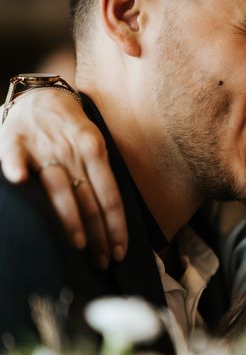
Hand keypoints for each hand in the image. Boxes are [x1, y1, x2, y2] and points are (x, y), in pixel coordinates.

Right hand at [0, 89, 127, 268]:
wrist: (42, 93)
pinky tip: (19, 181)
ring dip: (69, 216)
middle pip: (89, 199)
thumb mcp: (96, 147)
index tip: (121, 251)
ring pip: (59, 187)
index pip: (110, 195)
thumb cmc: (73, 129)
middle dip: (98, 234)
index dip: (116, 225)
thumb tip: (115, 219)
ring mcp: (42, 145)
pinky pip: (14, 155)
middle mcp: (71, 149)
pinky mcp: (15, 140)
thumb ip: (102, 177)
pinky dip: (16, 167)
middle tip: (104, 261)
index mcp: (95, 150)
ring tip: (79, 245)